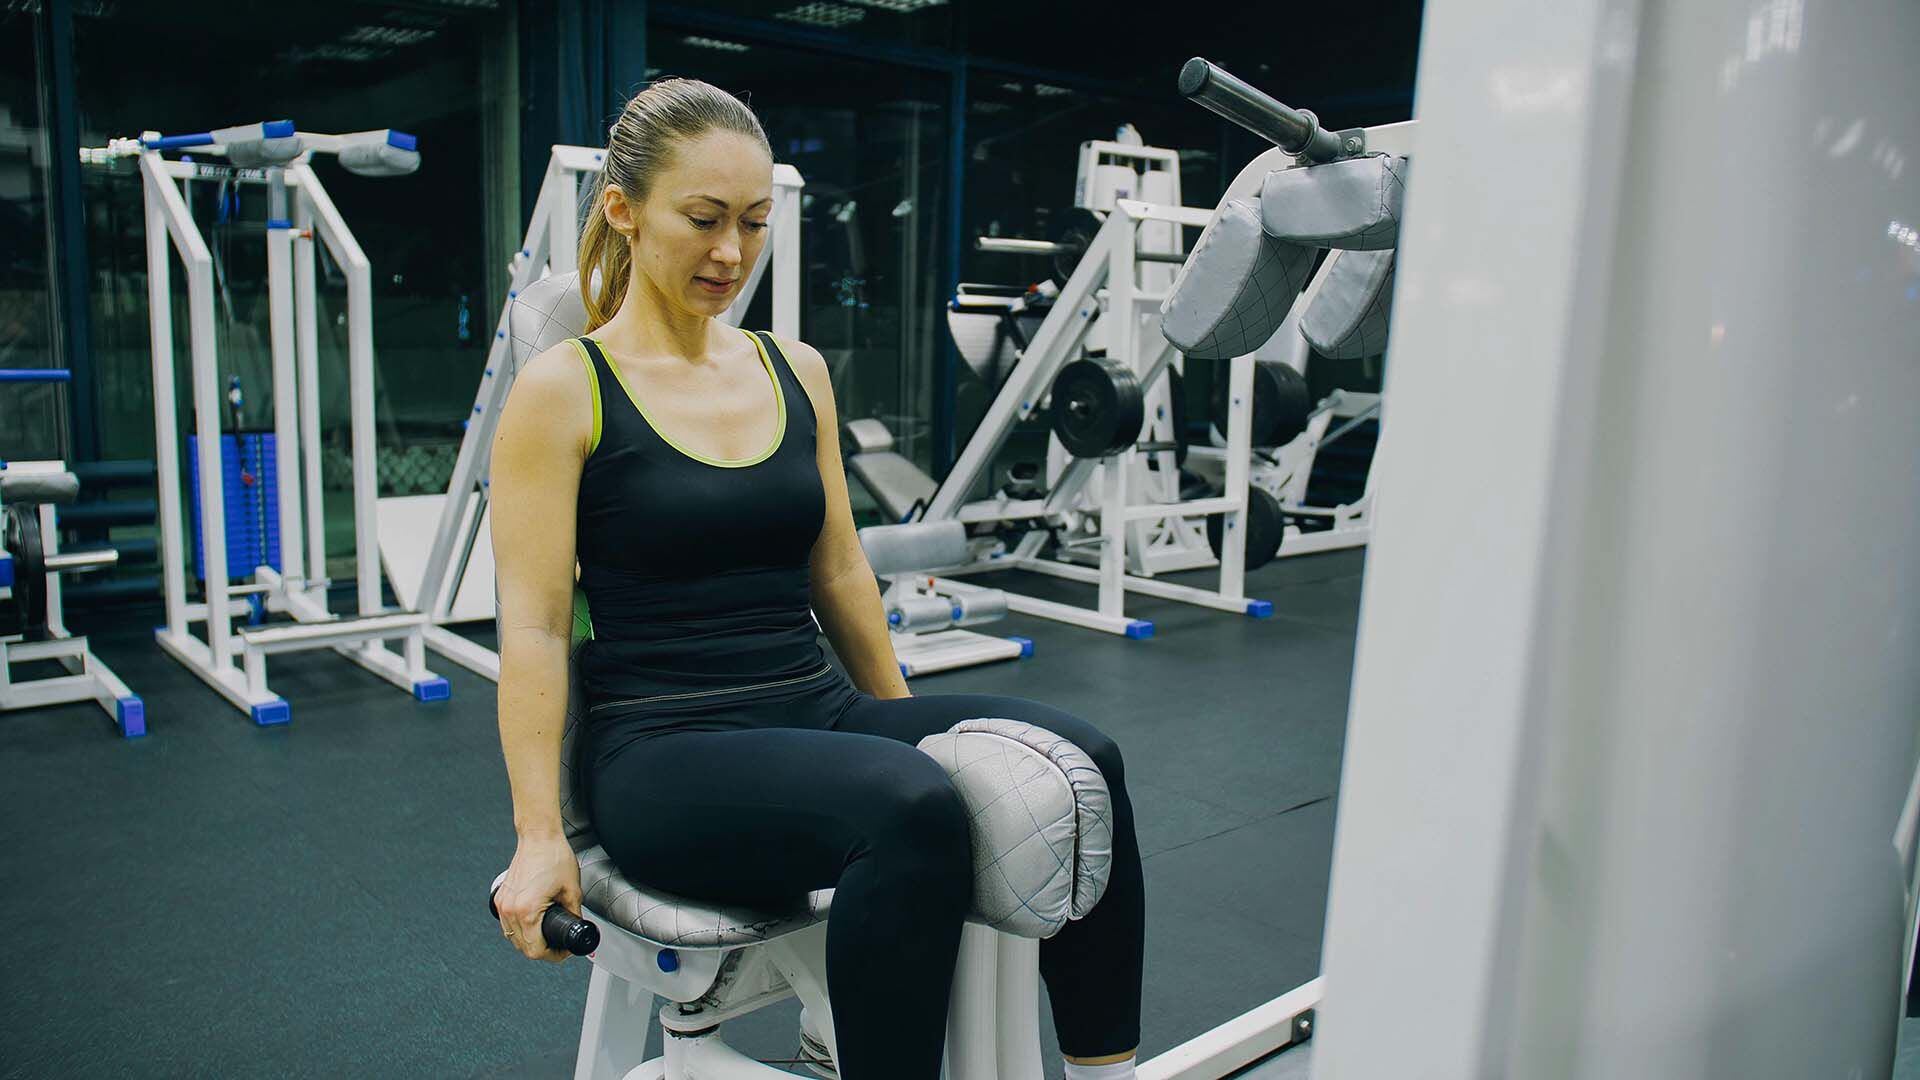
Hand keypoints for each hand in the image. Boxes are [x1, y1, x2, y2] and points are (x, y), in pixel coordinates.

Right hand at [496, 832, 582, 962]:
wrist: (539, 837)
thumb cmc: (554, 857)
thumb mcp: (572, 890)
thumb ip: (575, 914)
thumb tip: (578, 927)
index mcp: (527, 911)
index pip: (536, 951)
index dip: (553, 955)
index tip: (563, 951)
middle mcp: (511, 910)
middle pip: (523, 947)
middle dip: (543, 950)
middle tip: (559, 945)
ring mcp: (503, 903)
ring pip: (513, 937)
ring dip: (529, 941)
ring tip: (547, 936)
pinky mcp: (500, 897)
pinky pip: (507, 924)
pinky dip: (519, 929)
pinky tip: (532, 925)